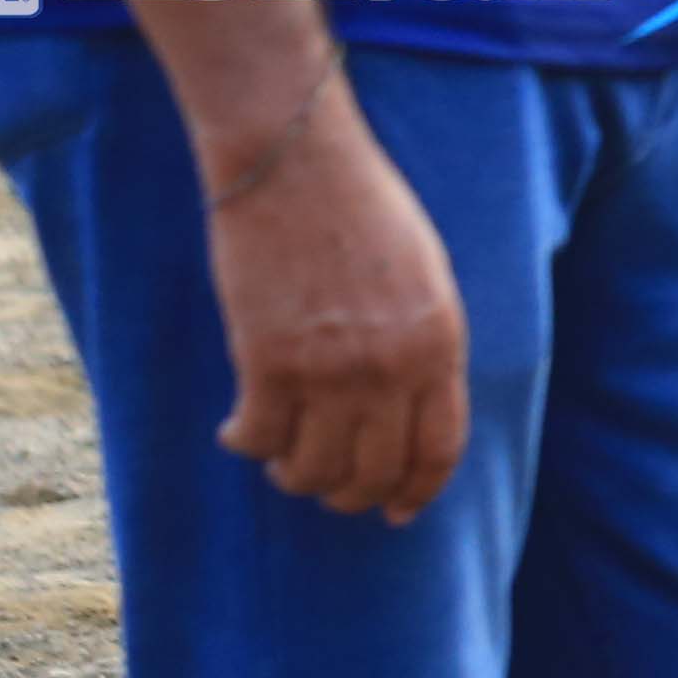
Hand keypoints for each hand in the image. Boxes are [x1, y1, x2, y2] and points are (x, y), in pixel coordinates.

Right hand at [202, 87, 470, 520]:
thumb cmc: (363, 210)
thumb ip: (422, 344)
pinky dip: (246, 444)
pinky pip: (257, 439)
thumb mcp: (425, 277)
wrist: (296, 165)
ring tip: (282, 459)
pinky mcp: (266, 361)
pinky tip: (238, 431)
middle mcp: (391, 369)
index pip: (437, 450)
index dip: (415, 492)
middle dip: (350, 495)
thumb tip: (405, 408)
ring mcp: (329, 370)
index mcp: (440, 345)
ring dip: (295, 476)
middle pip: (373, 472)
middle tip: (327, 488)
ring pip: (312, 469)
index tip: (396, 513)